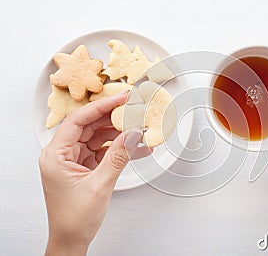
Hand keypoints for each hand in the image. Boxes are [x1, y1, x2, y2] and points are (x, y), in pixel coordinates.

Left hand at [39, 92, 152, 255]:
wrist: (71, 240)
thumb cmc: (73, 219)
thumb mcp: (99, 185)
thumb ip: (118, 157)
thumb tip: (132, 135)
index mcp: (55, 155)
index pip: (78, 120)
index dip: (101, 107)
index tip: (121, 99)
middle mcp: (63, 154)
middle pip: (90, 126)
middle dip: (114, 119)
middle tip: (135, 111)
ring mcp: (74, 159)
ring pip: (99, 137)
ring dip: (120, 134)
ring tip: (140, 130)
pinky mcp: (85, 166)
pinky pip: (104, 150)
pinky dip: (120, 148)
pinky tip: (137, 147)